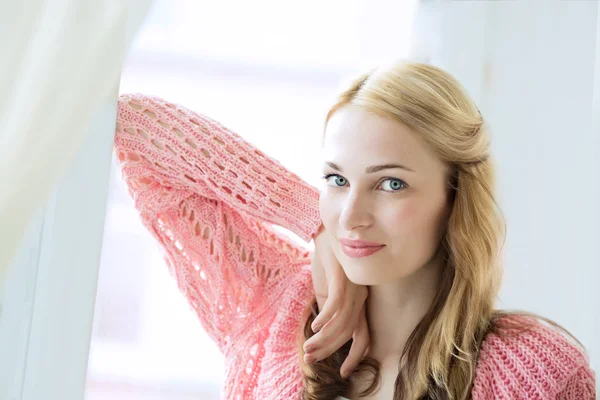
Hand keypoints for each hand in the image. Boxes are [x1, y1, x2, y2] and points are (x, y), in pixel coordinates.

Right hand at [304, 225, 369, 377]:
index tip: (343, 372)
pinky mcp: (343, 277)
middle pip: (350, 333)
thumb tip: (321, 331)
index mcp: (359, 302)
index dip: (356, 356)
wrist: (326, 231)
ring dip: (324, 339)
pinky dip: (326, 318)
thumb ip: (327, 308)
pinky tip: (314, 326)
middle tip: (311, 360)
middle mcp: (361, 297)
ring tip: (308, 348)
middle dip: (331, 351)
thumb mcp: (327, 288)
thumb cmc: (328, 260)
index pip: (364, 335)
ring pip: (342, 322)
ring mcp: (354, 287)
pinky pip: (337, 304)